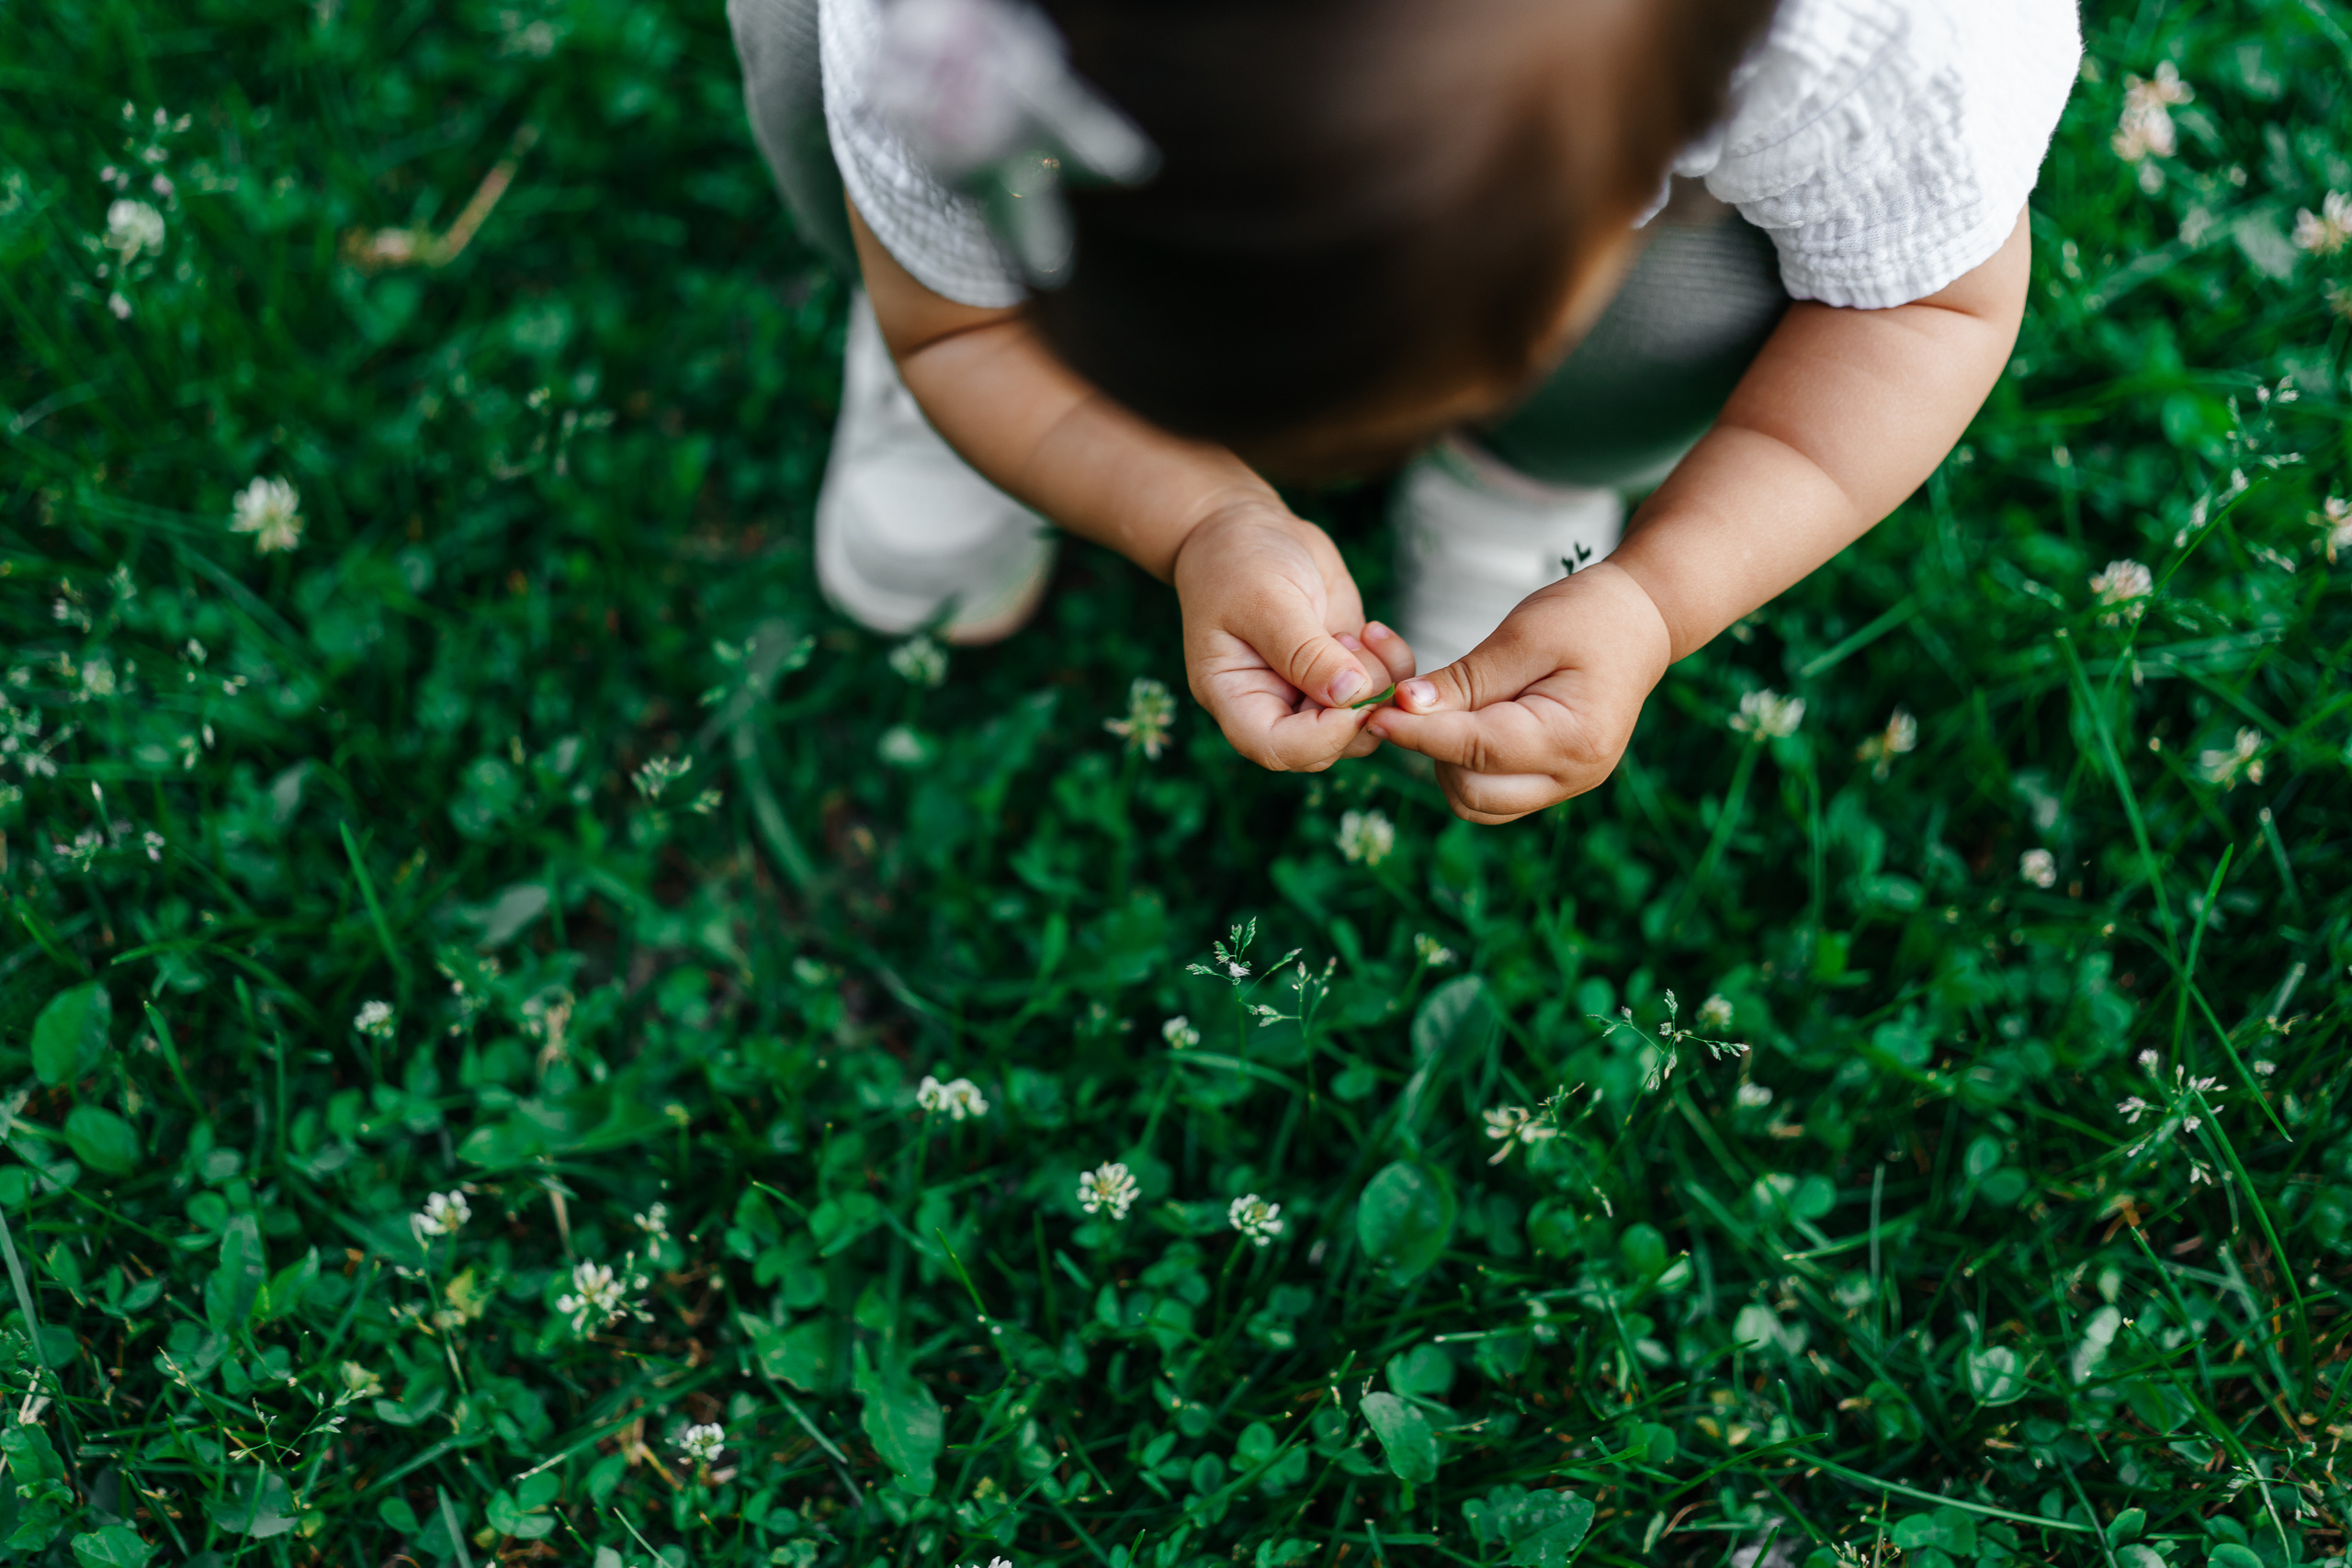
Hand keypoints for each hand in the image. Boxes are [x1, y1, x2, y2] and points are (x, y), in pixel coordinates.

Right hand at [1171, 502, 1417, 771]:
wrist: (1250, 529)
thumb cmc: (1238, 561)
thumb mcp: (1265, 600)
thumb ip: (1305, 652)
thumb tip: (1350, 695)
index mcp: (1235, 697)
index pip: (1276, 748)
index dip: (1321, 736)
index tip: (1351, 695)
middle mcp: (1274, 704)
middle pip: (1325, 747)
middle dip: (1358, 709)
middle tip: (1358, 649)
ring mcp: (1311, 691)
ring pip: (1362, 724)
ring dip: (1379, 685)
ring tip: (1358, 634)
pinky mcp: (1344, 670)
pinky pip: (1383, 691)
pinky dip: (1395, 667)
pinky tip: (1374, 631)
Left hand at [1366, 562, 1672, 822]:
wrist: (1642, 620)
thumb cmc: (1588, 616)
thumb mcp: (1524, 635)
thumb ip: (1466, 679)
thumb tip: (1405, 707)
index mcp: (1572, 737)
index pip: (1474, 750)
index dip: (1418, 734)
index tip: (1376, 713)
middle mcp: (1572, 775)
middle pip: (1470, 792)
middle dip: (1431, 752)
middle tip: (1413, 703)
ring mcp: (1566, 786)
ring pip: (1477, 804)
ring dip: (1445, 765)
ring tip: (1444, 711)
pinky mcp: (1554, 782)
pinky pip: (1493, 796)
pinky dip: (1466, 770)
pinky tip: (1462, 726)